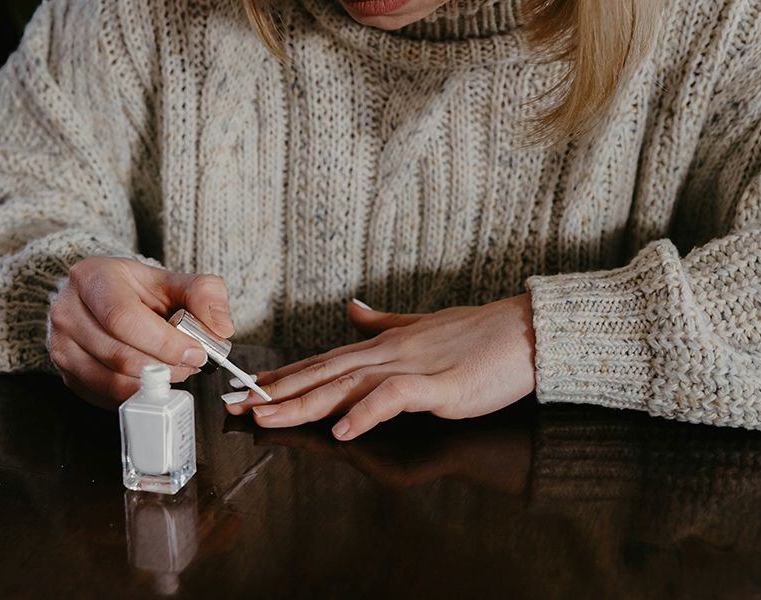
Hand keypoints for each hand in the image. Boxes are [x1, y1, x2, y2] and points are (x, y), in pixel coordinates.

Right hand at [47, 256, 234, 407]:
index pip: (124, 319)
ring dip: (154, 385)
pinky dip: (138, 394)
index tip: (196, 352)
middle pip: (119, 355)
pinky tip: (154, 379)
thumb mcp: (174, 280)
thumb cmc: (138, 291)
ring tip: (175, 370)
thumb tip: (220, 328)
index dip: (165, 343)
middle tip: (192, 364)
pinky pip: (106, 397)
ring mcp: (61, 345)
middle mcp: (68, 311)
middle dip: (165, 367)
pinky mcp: (67, 374)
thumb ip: (205, 294)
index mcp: (92, 278)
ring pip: (112, 381)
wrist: (103, 298)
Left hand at [226, 294, 536, 440]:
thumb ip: (384, 323)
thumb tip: (353, 310)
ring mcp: (411, 367)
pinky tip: (341, 429)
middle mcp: (387, 353)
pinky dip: (364, 413)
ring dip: (304, 402)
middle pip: (322, 374)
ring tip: (267, 415)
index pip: (323, 362)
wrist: (525, 331)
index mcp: (383, 345)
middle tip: (235, 405)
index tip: (248, 388)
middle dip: (276, 392)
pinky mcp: (437, 385)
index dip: (284, 376)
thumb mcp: (422, 327)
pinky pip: (392, 398)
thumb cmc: (478, 334)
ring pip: (345, 385)